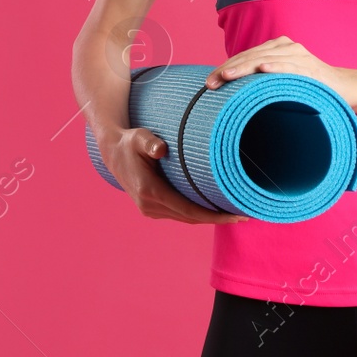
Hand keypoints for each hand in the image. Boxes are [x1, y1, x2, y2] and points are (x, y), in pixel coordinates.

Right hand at [98, 126, 248, 224]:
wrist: (112, 152)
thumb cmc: (130, 142)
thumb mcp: (139, 137)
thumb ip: (150, 142)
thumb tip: (161, 149)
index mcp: (149, 191)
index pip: (188, 210)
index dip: (213, 216)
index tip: (234, 216)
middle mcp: (149, 205)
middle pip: (190, 218)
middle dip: (217, 219)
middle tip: (244, 216)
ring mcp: (149, 209)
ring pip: (185, 219)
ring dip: (208, 218)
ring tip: (234, 214)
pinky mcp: (152, 208)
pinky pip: (179, 215)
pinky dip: (197, 215)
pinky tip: (213, 210)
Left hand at [205, 35, 356, 106]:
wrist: (344, 88)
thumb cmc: (309, 87)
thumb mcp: (282, 82)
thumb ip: (262, 82)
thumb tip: (232, 96)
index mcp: (275, 49)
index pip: (244, 56)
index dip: (226, 68)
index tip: (209, 82)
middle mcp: (285, 47)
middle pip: (250, 56)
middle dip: (229, 70)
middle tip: (211, 83)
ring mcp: (298, 55)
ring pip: (265, 58)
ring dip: (245, 68)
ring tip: (227, 76)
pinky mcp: (310, 67)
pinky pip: (290, 66)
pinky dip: (276, 67)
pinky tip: (263, 69)